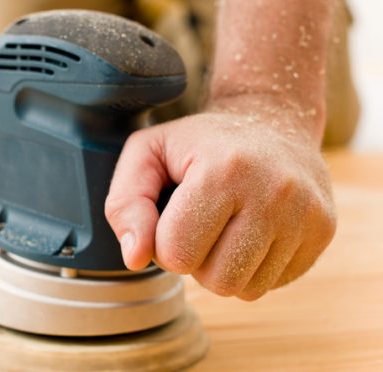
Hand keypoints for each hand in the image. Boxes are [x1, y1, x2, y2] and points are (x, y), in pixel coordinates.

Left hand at [105, 95, 335, 299]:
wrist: (271, 118)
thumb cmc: (197, 142)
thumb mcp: (146, 153)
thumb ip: (125, 204)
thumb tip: (135, 259)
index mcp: (223, 170)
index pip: (176, 254)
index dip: (163, 242)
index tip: (174, 215)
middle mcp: (274, 192)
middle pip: (215, 280)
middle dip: (195, 260)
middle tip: (200, 223)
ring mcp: (306, 213)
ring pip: (244, 289)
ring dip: (223, 267)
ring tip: (225, 226)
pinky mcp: (323, 230)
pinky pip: (271, 284)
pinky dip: (252, 267)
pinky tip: (251, 231)